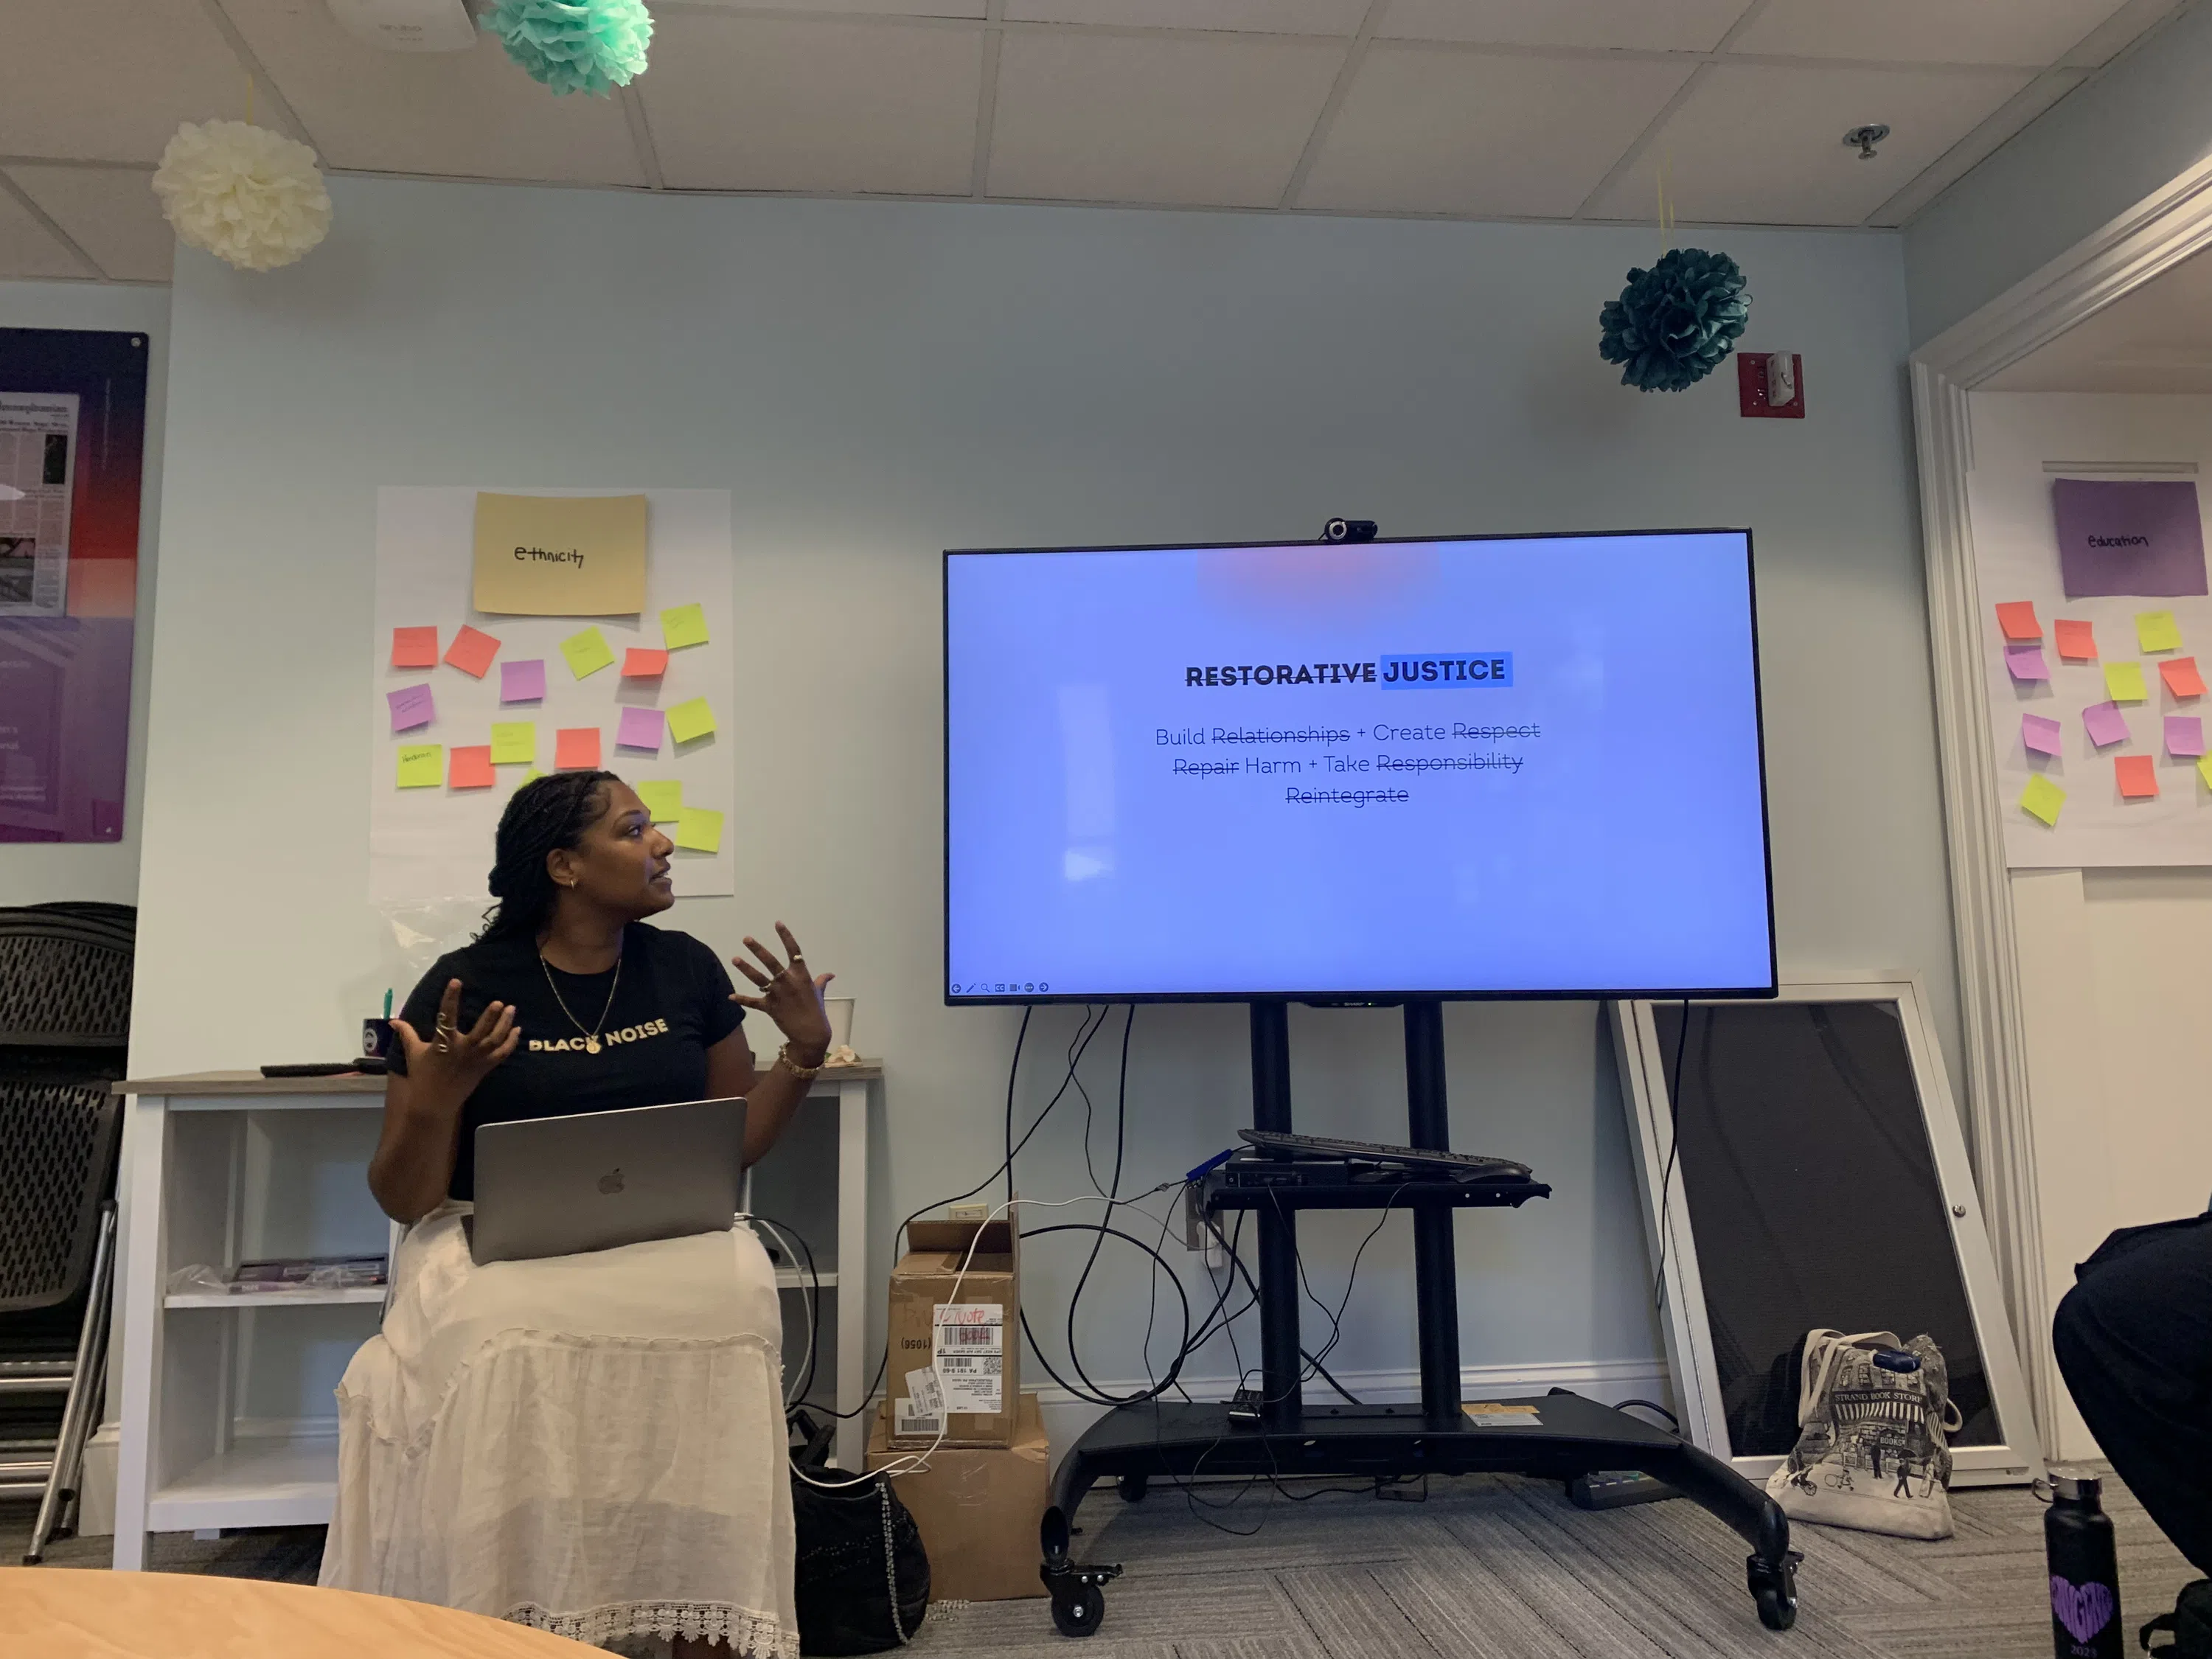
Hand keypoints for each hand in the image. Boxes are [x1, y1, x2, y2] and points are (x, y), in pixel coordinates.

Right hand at [389, 978, 518, 1098]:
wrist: (434, 1102)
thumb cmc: (422, 1075)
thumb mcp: (413, 1053)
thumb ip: (406, 1034)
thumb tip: (393, 1020)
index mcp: (443, 1043)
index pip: (446, 1016)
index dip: (450, 998)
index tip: (456, 981)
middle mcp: (462, 1050)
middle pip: (480, 1031)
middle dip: (490, 1016)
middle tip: (499, 1002)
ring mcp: (476, 1059)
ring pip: (494, 1040)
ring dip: (505, 1025)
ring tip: (511, 1009)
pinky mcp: (484, 1068)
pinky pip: (502, 1054)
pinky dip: (511, 1042)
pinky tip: (517, 1029)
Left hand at [730, 923, 833, 1064]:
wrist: (811, 1034)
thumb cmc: (817, 1011)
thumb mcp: (819, 993)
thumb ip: (821, 981)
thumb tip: (830, 974)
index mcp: (801, 975)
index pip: (794, 951)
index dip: (786, 936)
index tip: (777, 923)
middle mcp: (788, 982)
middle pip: (771, 961)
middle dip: (758, 949)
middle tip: (746, 939)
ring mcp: (777, 994)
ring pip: (758, 978)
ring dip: (746, 968)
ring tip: (735, 958)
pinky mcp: (769, 1007)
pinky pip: (753, 1002)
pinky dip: (742, 999)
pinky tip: (730, 996)